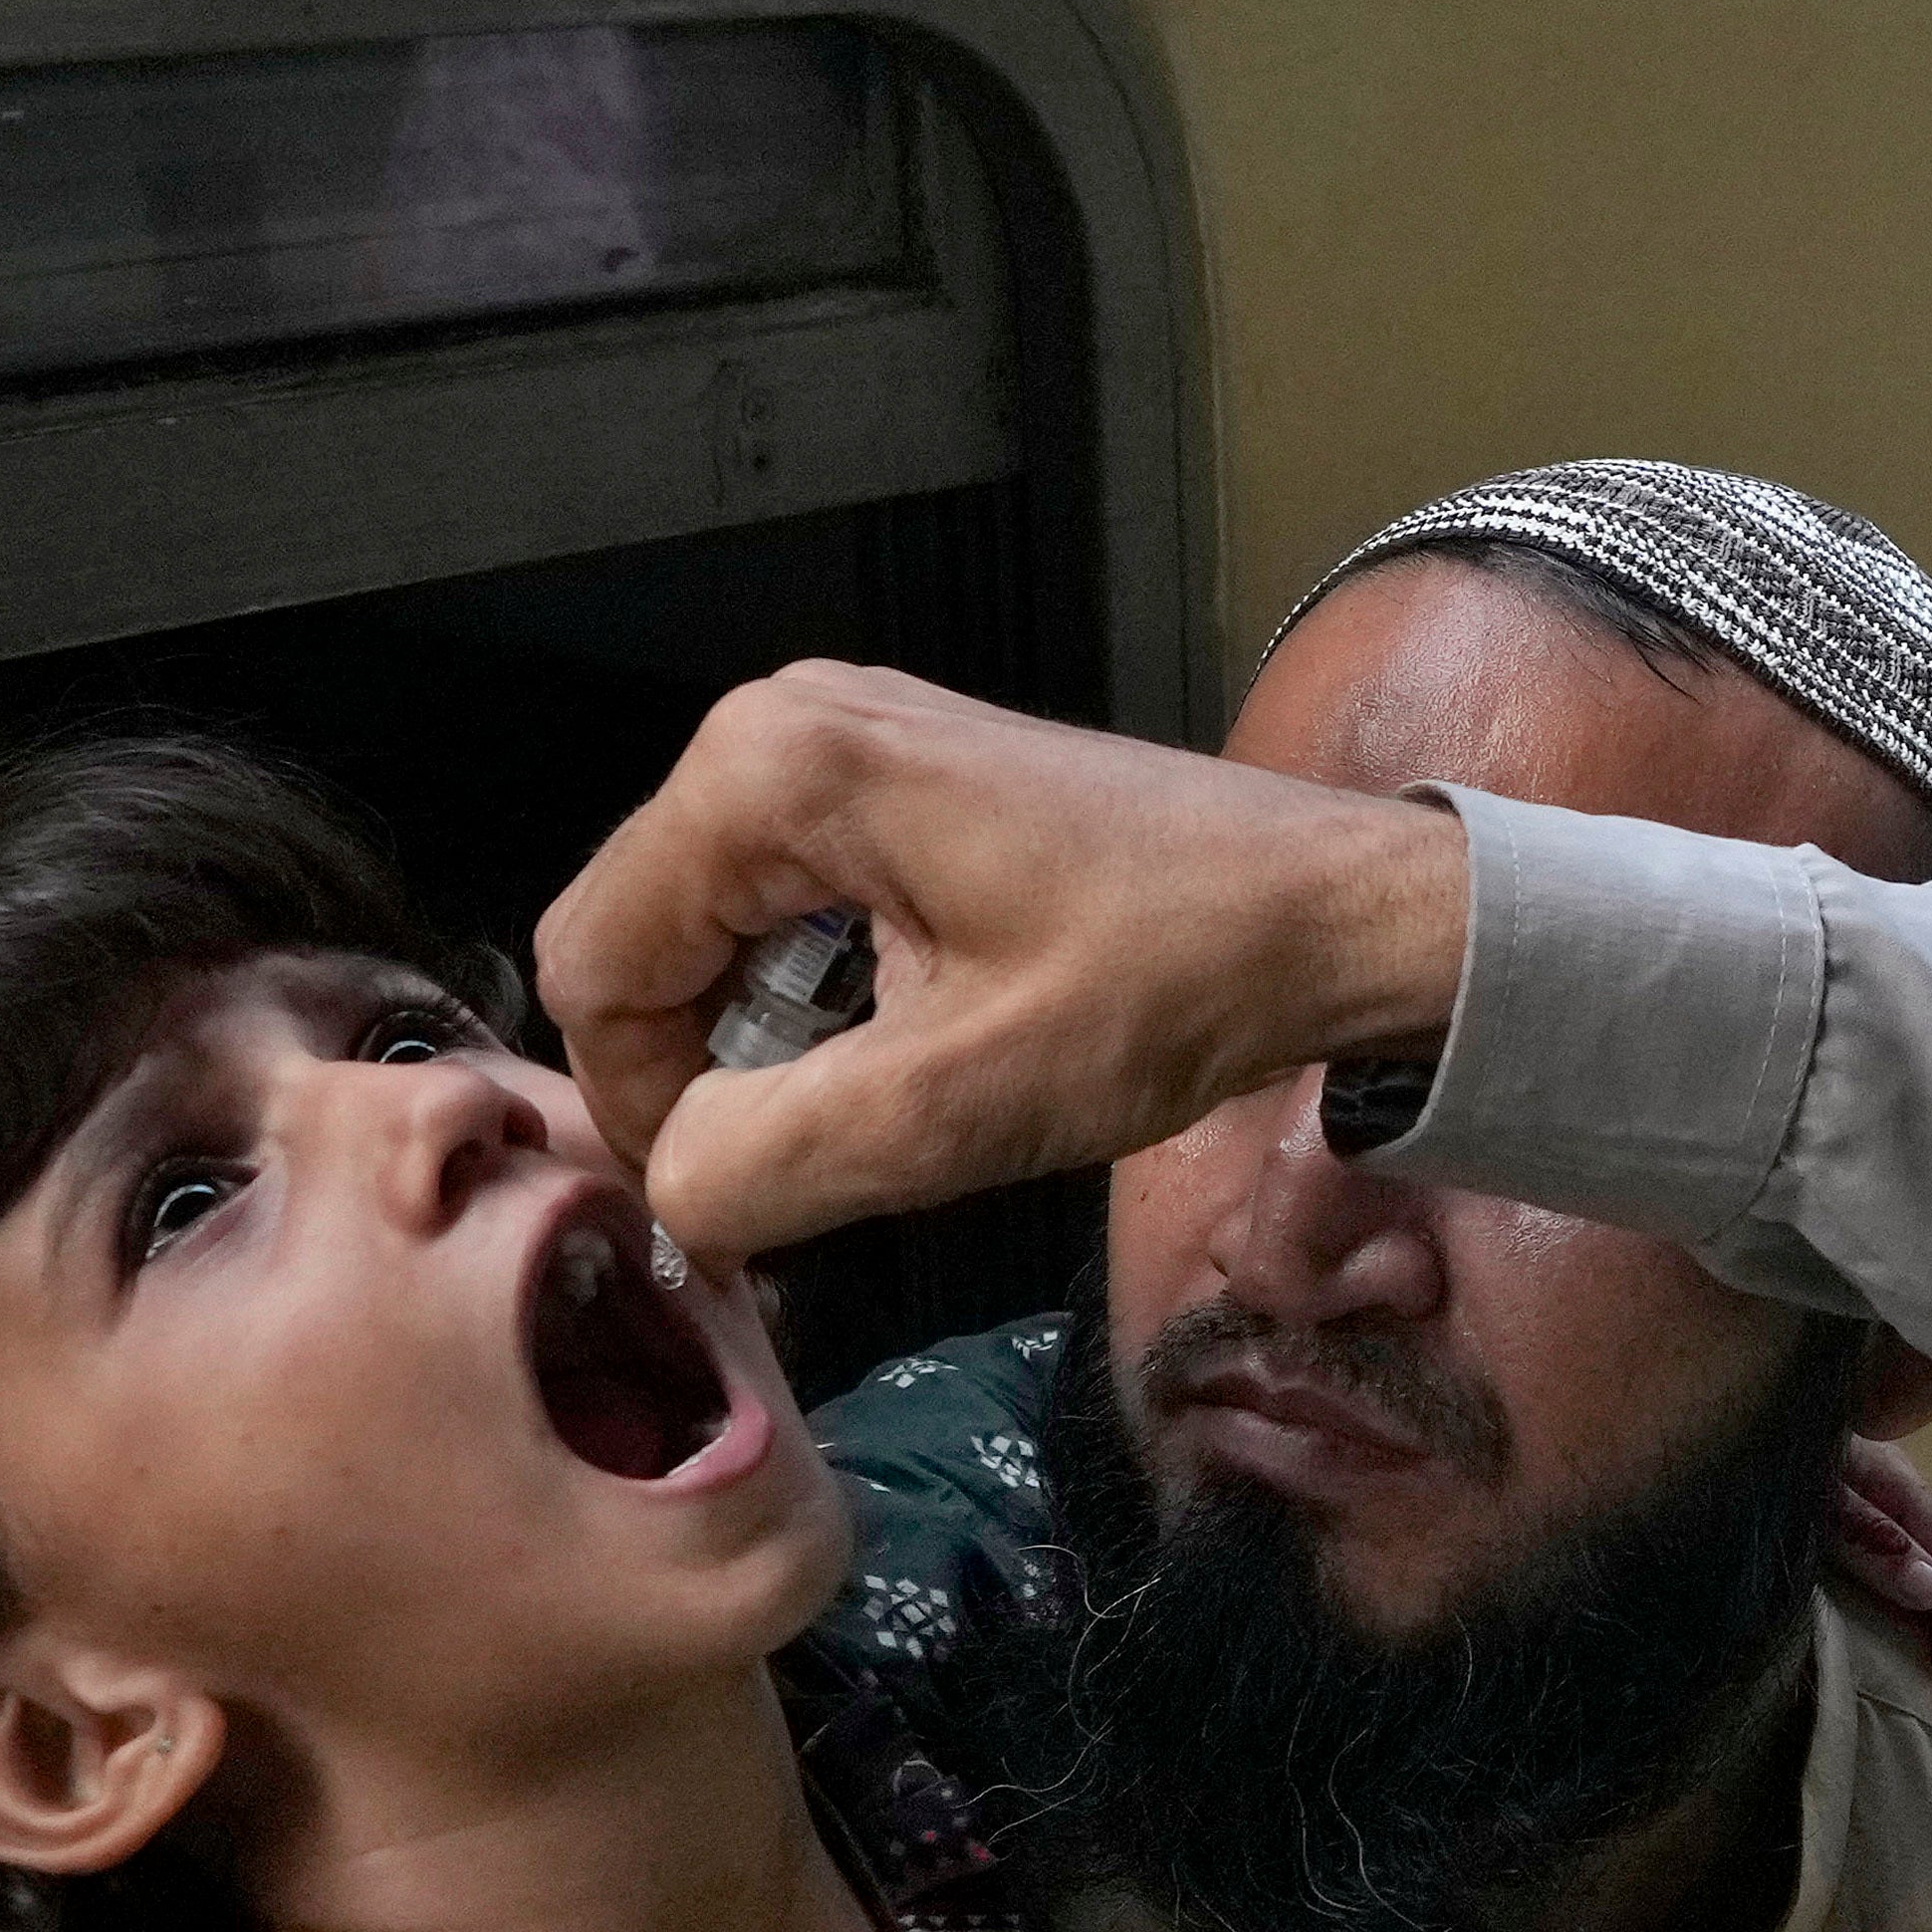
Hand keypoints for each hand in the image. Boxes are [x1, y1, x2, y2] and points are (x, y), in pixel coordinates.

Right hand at [535, 664, 1479, 1260]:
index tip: (739, 1204)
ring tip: (886, 1115)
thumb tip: (674, 1199)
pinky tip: (916, 1054)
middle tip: (814, 1177)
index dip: (640, 1108)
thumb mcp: (964, 1104)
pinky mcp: (895, 780)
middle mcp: (781, 727)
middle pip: (642, 943)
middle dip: (703, 1076)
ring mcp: (839, 742)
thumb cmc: (1175, 984)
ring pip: (712, 935)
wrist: (1338, 913)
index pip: (594, 965)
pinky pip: (788, 910)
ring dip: (771, 1047)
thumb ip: (778, 1155)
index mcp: (769, 773)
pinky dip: (824, 1003)